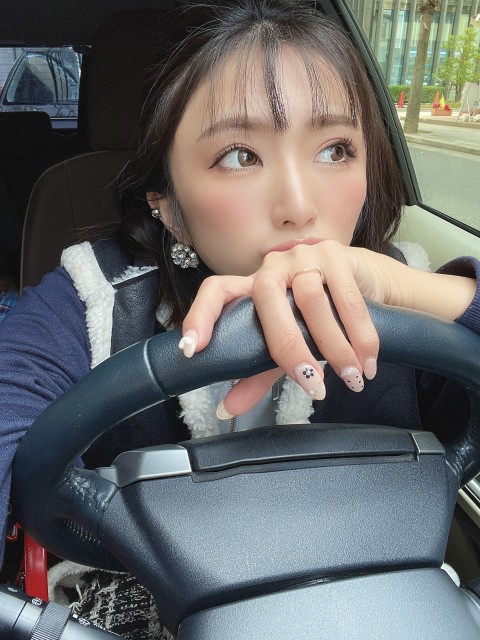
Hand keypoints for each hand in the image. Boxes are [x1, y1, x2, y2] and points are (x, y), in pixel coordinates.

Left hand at [179, 240, 395, 416]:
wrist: (364, 284)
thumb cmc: (318, 318)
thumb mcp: (285, 348)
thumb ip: (256, 375)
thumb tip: (227, 410)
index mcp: (251, 288)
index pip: (217, 291)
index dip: (201, 315)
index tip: (192, 348)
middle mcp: (271, 268)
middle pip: (266, 299)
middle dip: (289, 347)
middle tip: (313, 385)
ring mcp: (303, 256)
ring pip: (311, 300)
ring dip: (335, 346)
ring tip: (351, 378)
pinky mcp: (336, 254)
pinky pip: (345, 298)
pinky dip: (359, 334)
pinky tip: (366, 361)